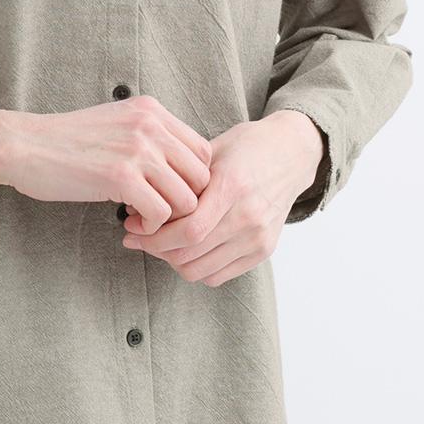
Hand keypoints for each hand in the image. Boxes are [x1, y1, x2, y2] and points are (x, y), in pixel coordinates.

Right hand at [0, 96, 211, 228]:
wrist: (25, 145)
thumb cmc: (67, 140)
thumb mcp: (117, 122)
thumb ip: (150, 137)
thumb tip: (182, 170)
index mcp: (152, 110)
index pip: (203, 152)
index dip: (191, 181)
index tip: (168, 194)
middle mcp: (150, 125)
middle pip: (202, 177)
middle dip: (185, 203)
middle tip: (158, 212)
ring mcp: (138, 150)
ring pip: (187, 199)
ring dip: (168, 219)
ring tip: (142, 219)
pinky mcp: (122, 177)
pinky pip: (162, 214)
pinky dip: (151, 228)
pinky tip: (130, 224)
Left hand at [120, 111, 323, 285]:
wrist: (292, 154)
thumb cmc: (248, 146)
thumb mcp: (211, 150)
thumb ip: (179, 178)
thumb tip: (137, 201)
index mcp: (233, 186)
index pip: (188, 229)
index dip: (153, 236)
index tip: (131, 228)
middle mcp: (248, 216)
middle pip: (191, 253)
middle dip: (155, 249)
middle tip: (137, 236)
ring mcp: (258, 237)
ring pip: (201, 270)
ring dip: (172, 261)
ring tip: (159, 243)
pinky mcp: (264, 250)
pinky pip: (219, 276)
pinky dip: (195, 268)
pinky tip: (184, 249)